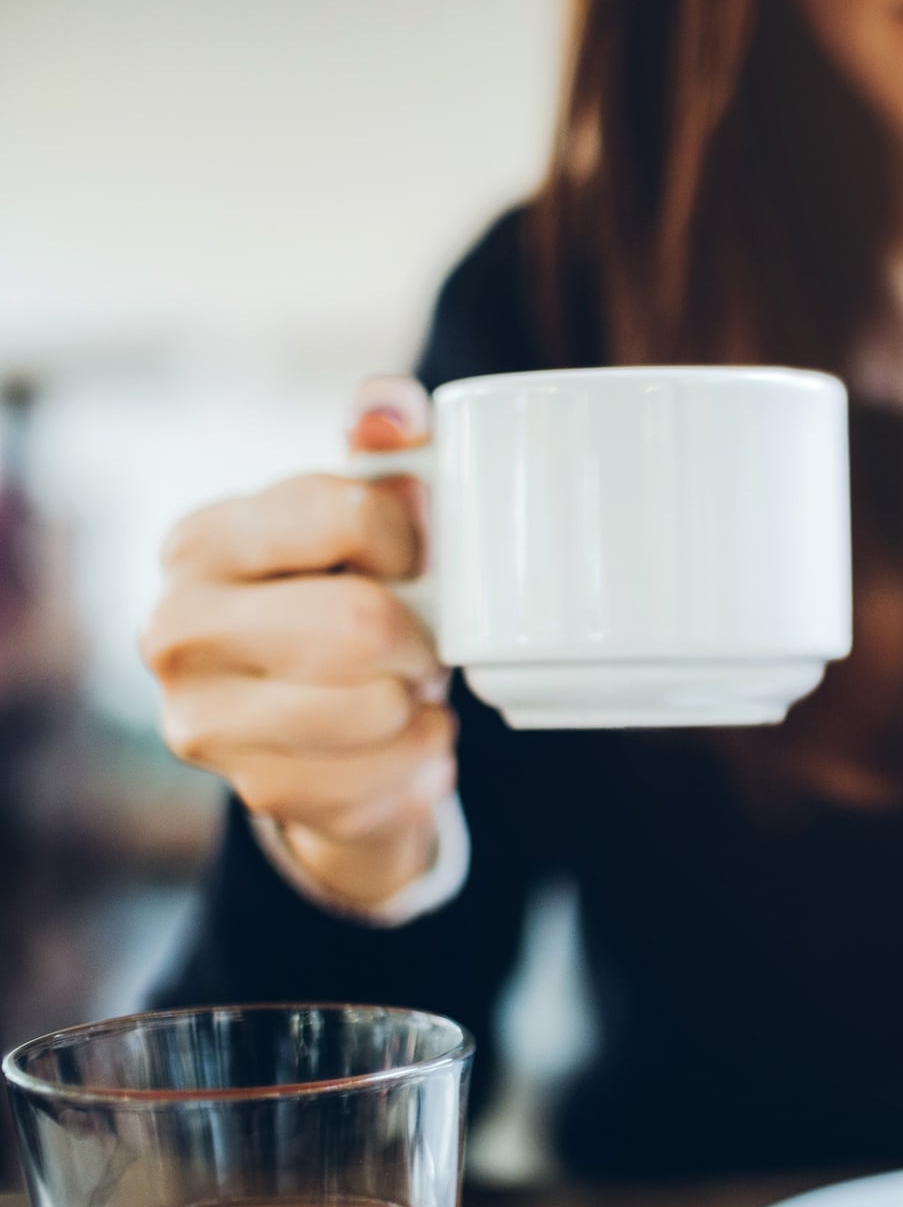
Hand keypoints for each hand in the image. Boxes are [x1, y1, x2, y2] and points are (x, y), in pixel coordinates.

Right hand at [141, 375, 453, 907]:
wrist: (322, 728)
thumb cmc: (348, 594)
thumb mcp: (365, 512)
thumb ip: (383, 444)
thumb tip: (392, 413)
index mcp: (204, 540)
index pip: (343, 512)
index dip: (413, 537)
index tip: (417, 558)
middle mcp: (177, 629)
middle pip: (359, 624)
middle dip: (418, 635)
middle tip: (419, 640)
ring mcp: (204, 723)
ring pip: (376, 708)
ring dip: (420, 701)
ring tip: (402, 687)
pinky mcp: (258, 793)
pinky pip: (386, 779)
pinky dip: (422, 760)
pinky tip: (400, 740)